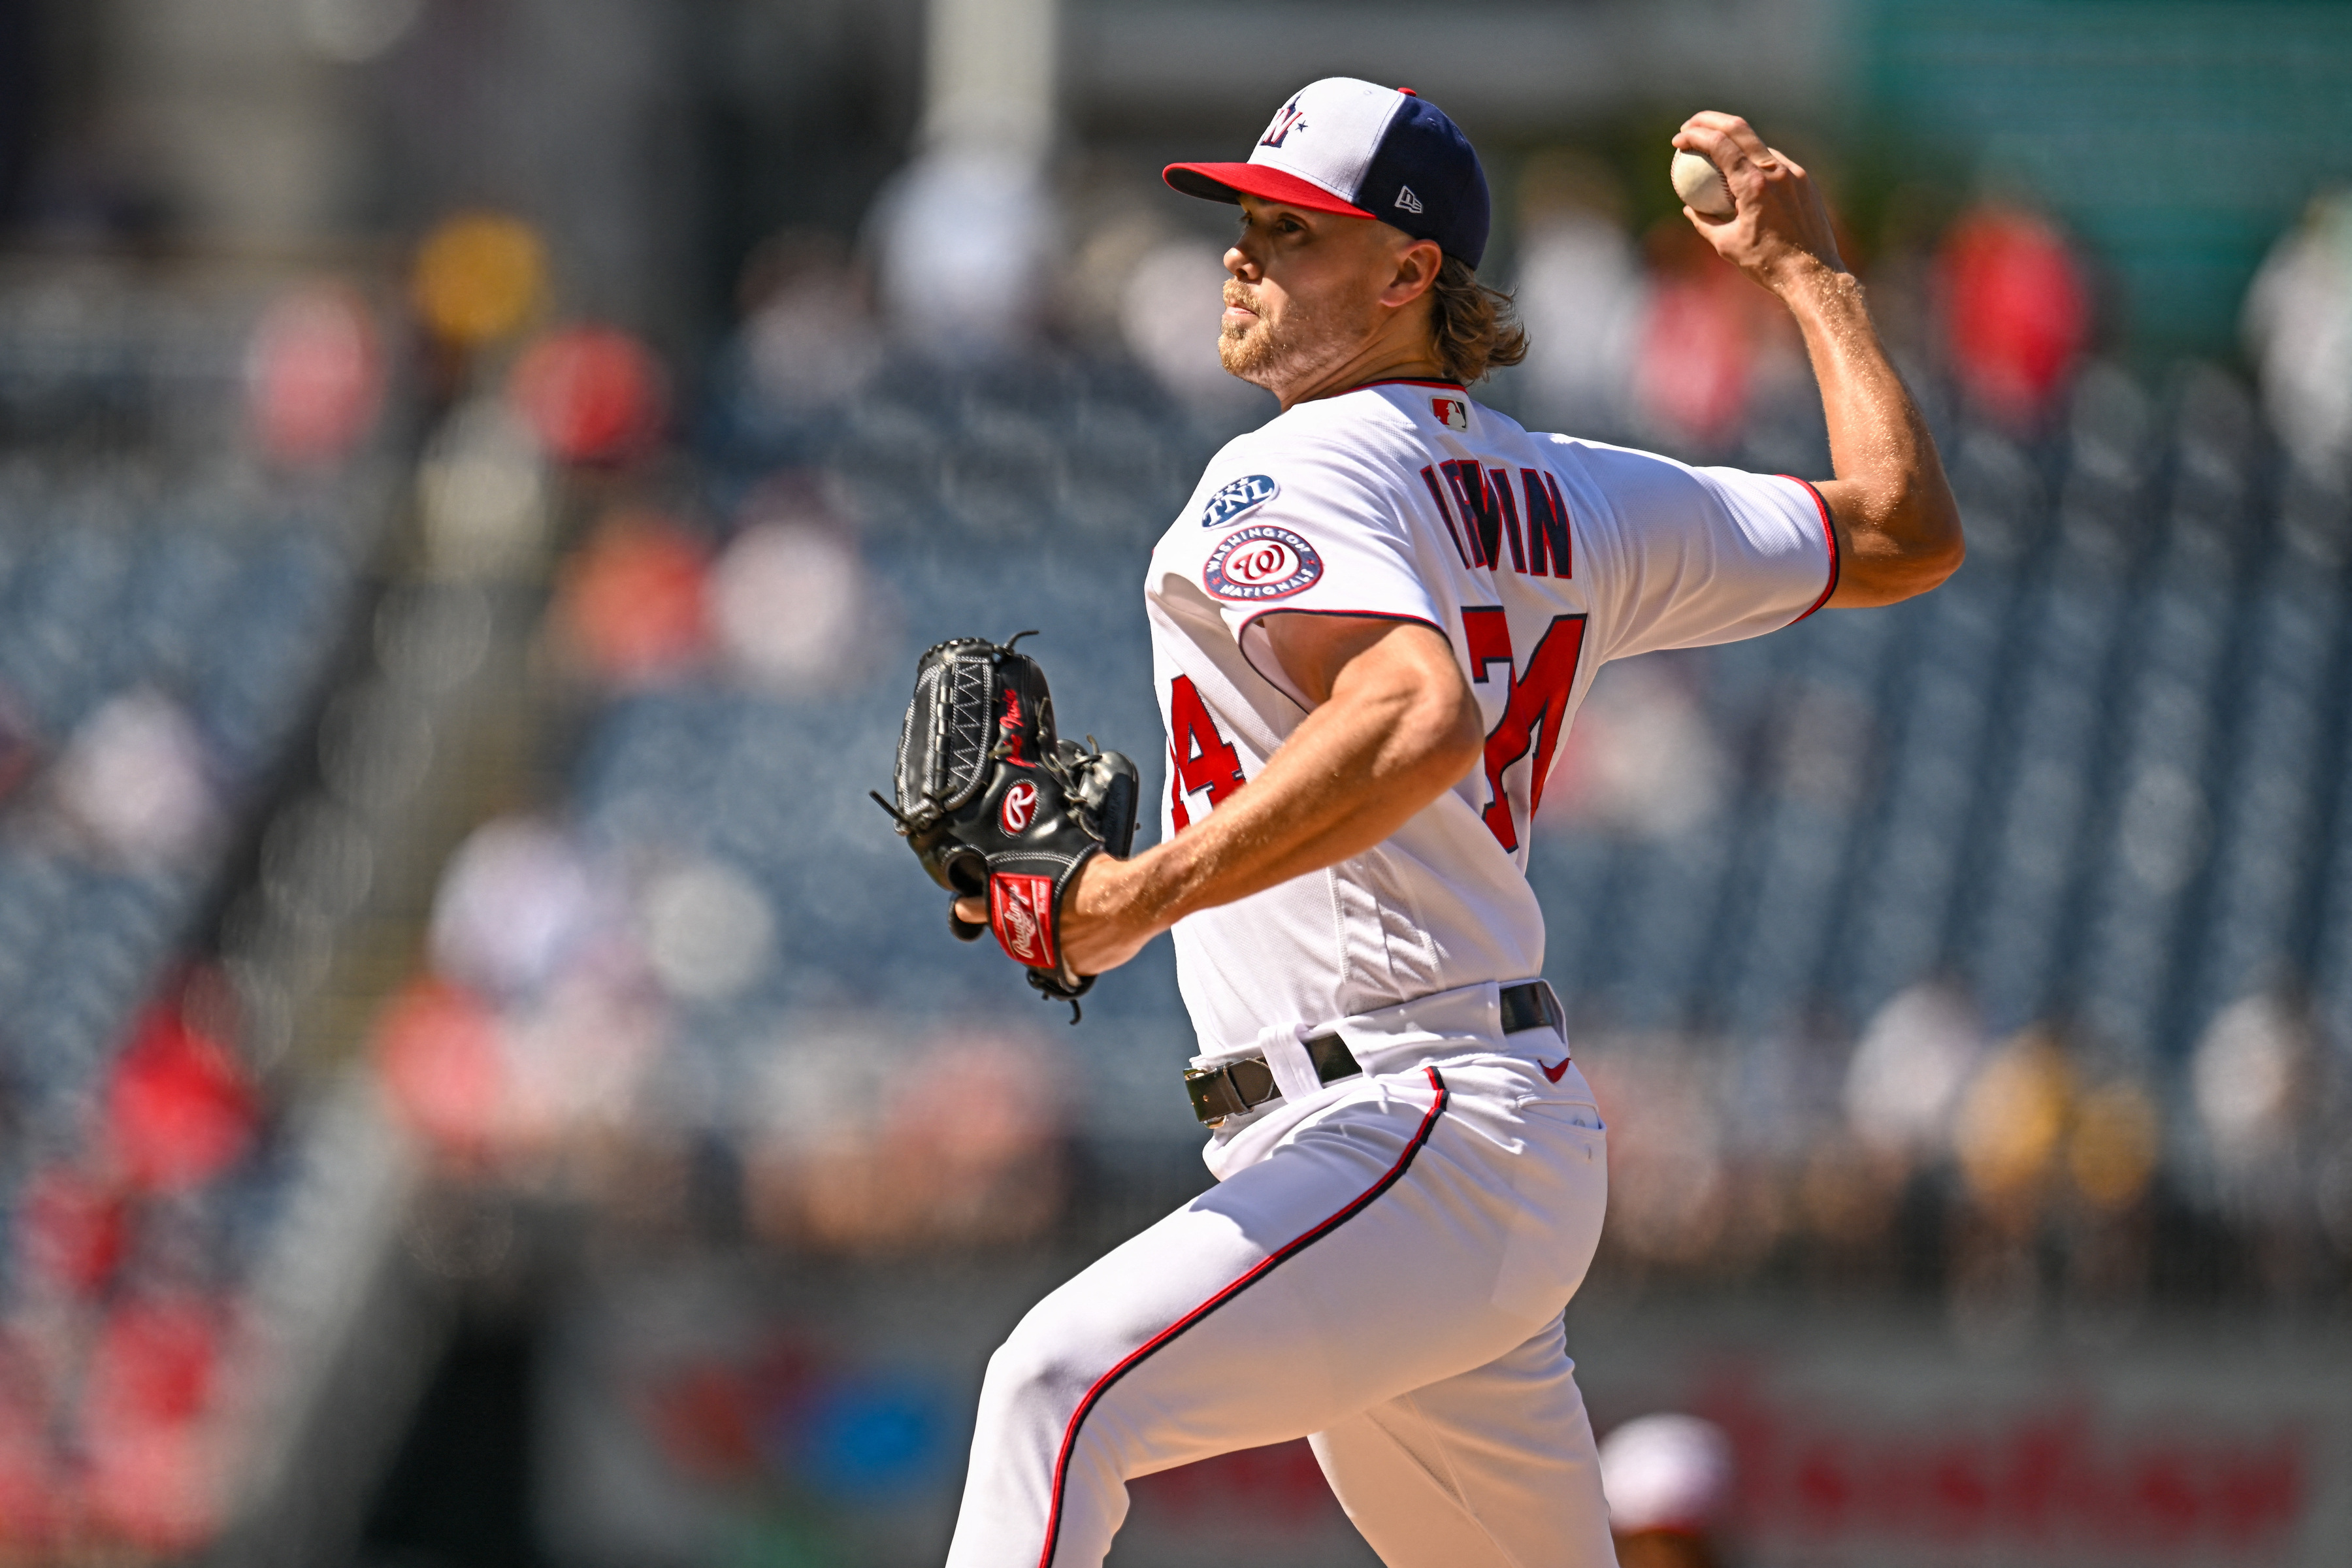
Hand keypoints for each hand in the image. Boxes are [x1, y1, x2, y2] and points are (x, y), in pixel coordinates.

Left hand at [952, 852, 1163, 982]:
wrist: (1131, 903)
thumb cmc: (1101, 877)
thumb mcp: (1065, 862)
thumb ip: (1044, 872)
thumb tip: (1039, 866)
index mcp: (1019, 902)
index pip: (975, 909)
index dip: (970, 909)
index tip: (964, 908)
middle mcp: (1027, 932)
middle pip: (1008, 933)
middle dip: (1018, 924)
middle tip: (1035, 913)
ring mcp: (1046, 955)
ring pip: (1036, 950)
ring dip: (1048, 938)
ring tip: (1074, 922)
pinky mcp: (1068, 970)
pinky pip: (1065, 963)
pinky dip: (1074, 952)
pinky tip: (1093, 936)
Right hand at [1673, 112, 1844, 294]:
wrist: (1814, 274)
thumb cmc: (1766, 264)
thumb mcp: (1726, 245)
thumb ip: (1704, 221)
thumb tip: (1689, 207)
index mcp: (1753, 185)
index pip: (1719, 145)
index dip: (1694, 135)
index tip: (1678, 140)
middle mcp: (1776, 172)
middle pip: (1739, 128)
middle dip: (1709, 120)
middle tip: (1691, 126)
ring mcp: (1794, 173)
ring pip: (1759, 144)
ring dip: (1734, 140)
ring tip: (1716, 151)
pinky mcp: (1805, 181)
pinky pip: (1775, 162)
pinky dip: (1755, 161)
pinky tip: (1745, 173)